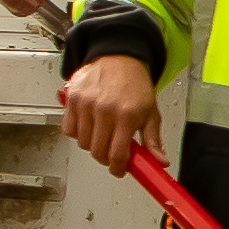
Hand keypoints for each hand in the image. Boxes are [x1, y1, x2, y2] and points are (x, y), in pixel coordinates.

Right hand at [60, 53, 159, 168]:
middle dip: (106, 158)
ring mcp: (86, 104)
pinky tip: (89, 125)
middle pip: (98, 152)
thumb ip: (153, 140)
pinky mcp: (72, 99)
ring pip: (82, 143)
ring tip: (102, 134)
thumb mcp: (150, 112)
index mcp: (127, 115)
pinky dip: (77, 133)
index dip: (118, 168)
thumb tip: (159, 161)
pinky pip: (68, 129)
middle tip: (112, 152)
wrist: (119, 58)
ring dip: (92, 145)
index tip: (119, 170)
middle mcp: (105, 109)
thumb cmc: (135, 84)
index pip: (117, 154)